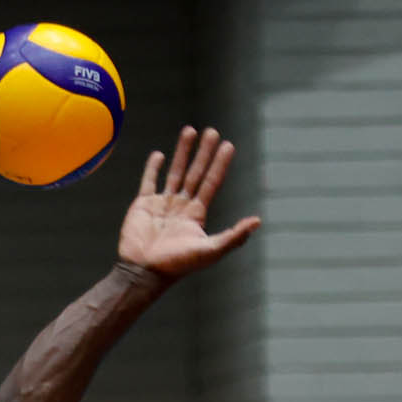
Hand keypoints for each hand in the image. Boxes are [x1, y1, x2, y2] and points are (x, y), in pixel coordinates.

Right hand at [117, 126, 260, 278]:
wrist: (144, 271)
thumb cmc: (178, 264)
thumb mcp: (210, 251)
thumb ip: (234, 236)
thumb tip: (258, 221)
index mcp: (197, 214)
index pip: (211, 182)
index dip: (220, 164)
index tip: (229, 145)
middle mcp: (181, 206)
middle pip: (195, 172)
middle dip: (204, 152)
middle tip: (212, 131)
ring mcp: (162, 203)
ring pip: (175, 172)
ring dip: (183, 152)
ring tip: (190, 130)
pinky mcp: (143, 204)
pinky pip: (149, 181)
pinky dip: (153, 168)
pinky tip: (159, 154)